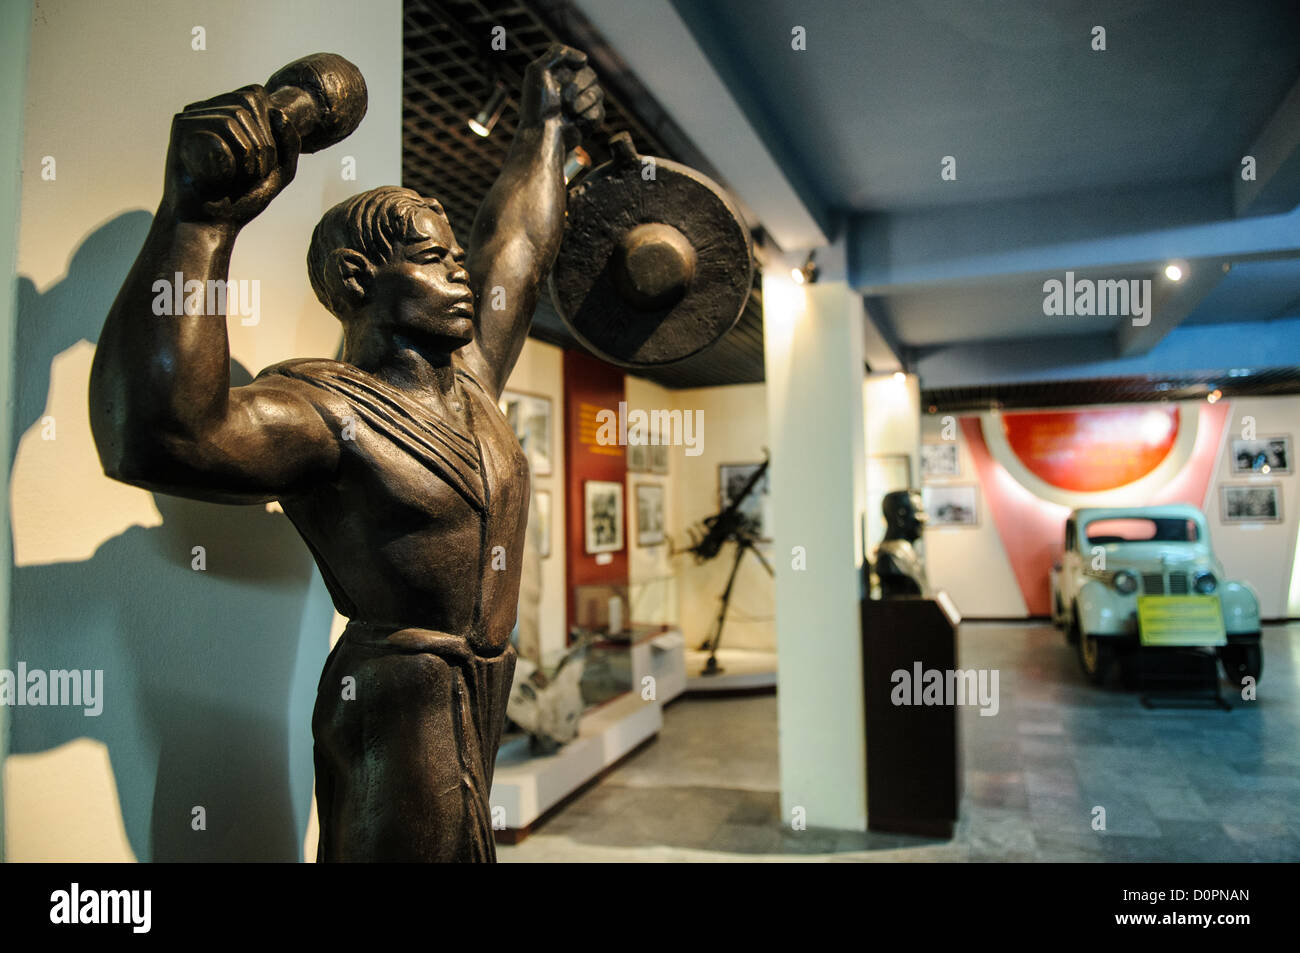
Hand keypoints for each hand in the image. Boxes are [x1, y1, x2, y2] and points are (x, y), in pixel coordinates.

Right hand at [162, 85, 301, 227]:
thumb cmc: (241, 198)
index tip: (264, 160)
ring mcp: (192, 117)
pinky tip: (218, 178)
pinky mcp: (180, 130)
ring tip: (238, 177)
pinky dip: (228, 162)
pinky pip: (216, 136)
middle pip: (248, 103)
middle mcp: (208, 109)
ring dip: (249, 156)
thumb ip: (289, 142)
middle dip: (263, 143)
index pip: (255, 95)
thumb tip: (277, 111)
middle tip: (254, 173)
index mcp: (227, 112)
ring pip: (234, 119)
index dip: (269, 127)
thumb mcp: (278, 171)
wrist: (209, 222)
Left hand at [519, 44, 604, 147]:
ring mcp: (582, 105)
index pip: (581, 63)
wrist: (542, 135)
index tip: (557, 83)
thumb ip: (558, 52)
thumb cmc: (536, 105)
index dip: (571, 73)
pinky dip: (587, 118)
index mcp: (560, 74)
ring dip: (581, 103)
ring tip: (567, 113)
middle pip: (592, 76)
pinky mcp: (589, 122)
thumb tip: (584, 59)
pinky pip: (599, 113)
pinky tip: (574, 123)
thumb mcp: (537, 70)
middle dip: (576, 88)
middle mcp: (572, 88)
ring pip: (598, 94)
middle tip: (561, 100)